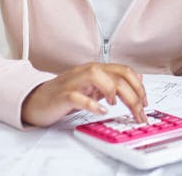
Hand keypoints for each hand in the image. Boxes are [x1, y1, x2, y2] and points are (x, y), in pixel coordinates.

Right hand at [21, 62, 147, 126]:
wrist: (36, 100)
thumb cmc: (64, 94)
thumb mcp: (93, 87)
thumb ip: (113, 82)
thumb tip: (138, 79)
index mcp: (96, 70)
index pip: (124, 71)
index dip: (139, 86)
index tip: (145, 102)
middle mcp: (86, 72)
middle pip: (116, 75)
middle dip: (133, 94)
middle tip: (139, 111)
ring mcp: (74, 82)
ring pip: (99, 77)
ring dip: (113, 91)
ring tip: (117, 105)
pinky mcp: (62, 95)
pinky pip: (78, 96)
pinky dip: (91, 103)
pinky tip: (100, 110)